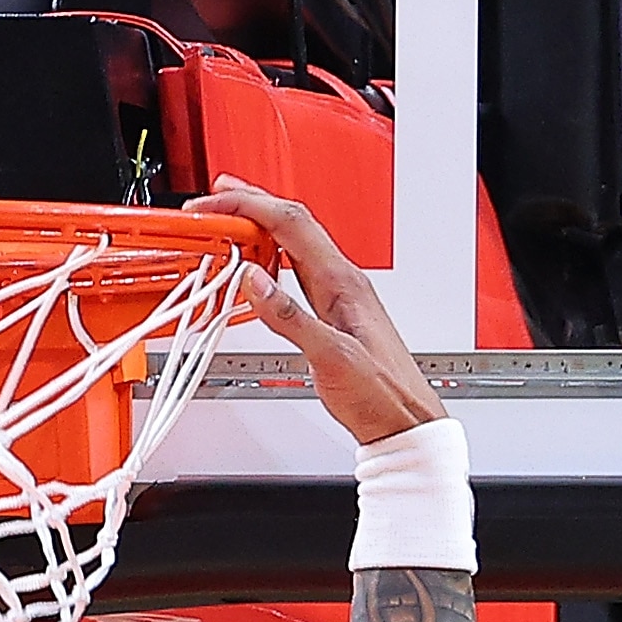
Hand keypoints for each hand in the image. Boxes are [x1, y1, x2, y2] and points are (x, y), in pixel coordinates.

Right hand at [186, 179, 444, 446]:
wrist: (406, 424)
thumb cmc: (383, 395)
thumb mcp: (330, 357)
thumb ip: (289, 317)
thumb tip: (254, 280)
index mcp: (343, 283)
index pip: (291, 224)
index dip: (250, 206)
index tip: (216, 204)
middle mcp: (343, 282)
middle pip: (294, 223)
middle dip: (253, 204)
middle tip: (217, 198)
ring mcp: (340, 296)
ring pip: (296, 244)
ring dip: (262, 227)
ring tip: (232, 221)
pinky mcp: (335, 314)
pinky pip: (300, 271)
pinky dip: (273, 259)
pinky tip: (259, 267)